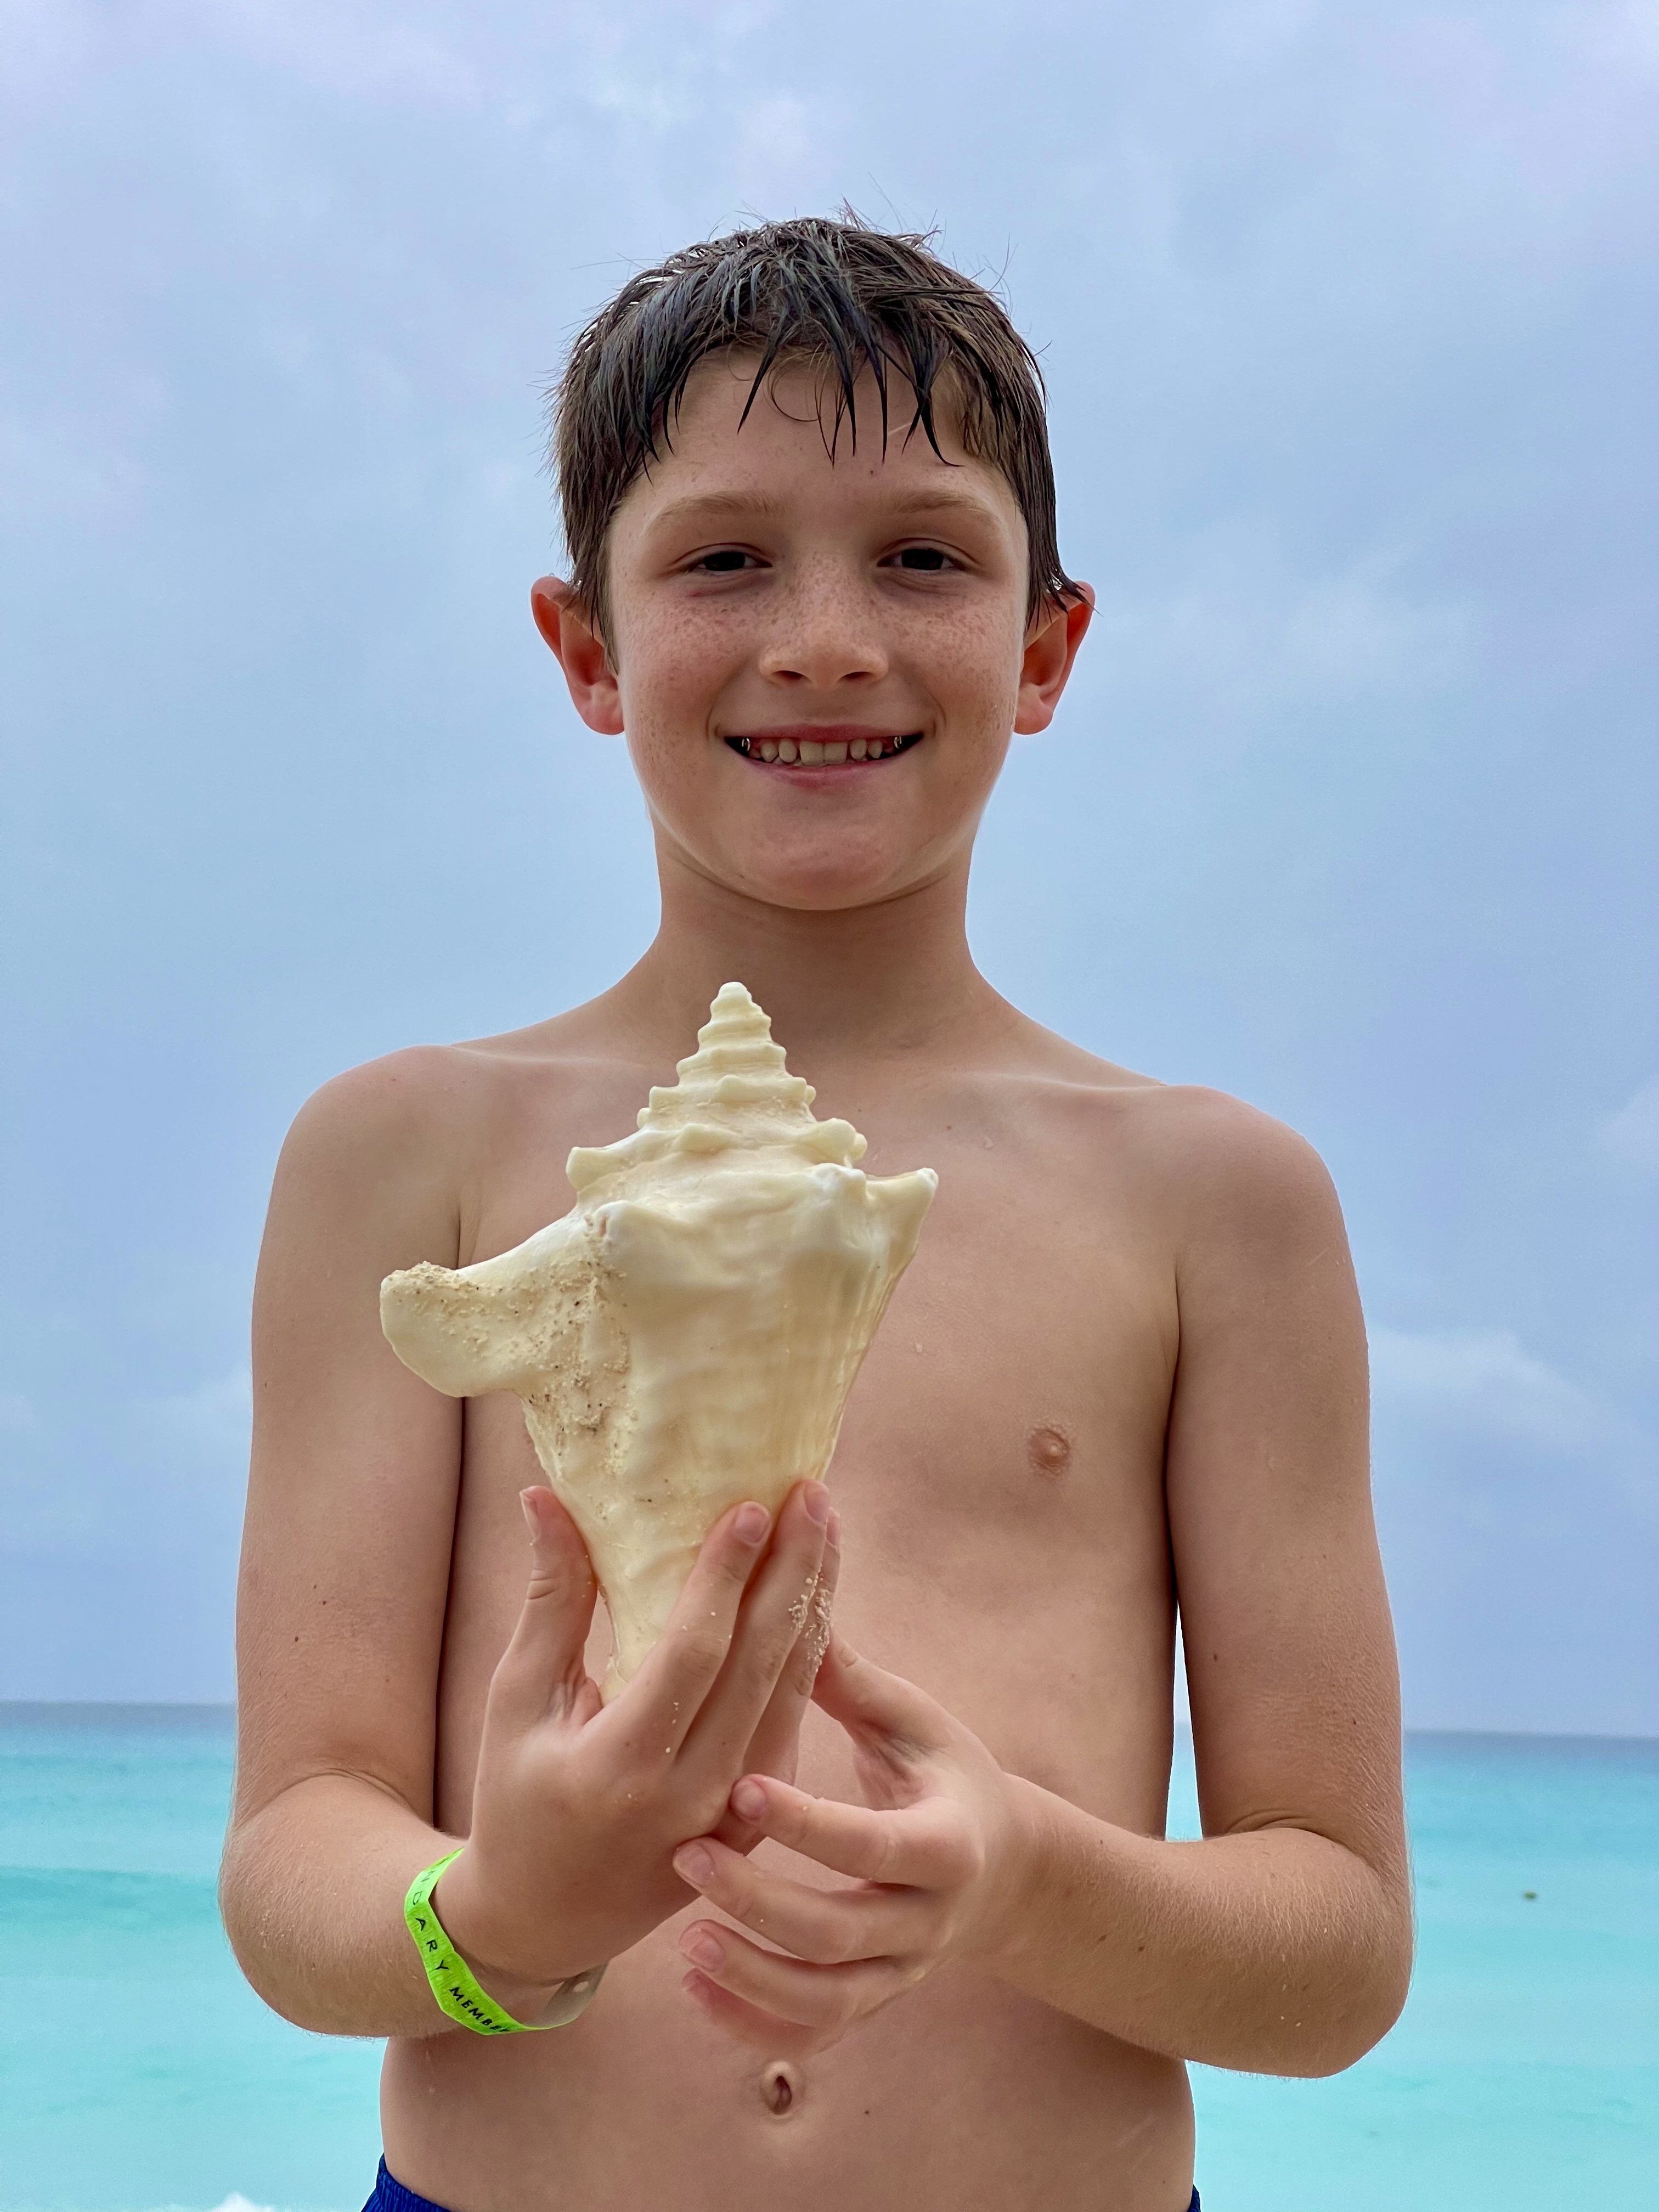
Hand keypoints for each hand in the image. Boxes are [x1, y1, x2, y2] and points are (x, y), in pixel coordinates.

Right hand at [436, 1478, 836, 2004]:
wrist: (544, 1919)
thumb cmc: (515, 1796)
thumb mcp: (516, 1701)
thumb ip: (550, 1601)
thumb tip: (546, 1497)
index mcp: (620, 1767)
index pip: (692, 1654)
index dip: (725, 1577)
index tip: (753, 1505)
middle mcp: (689, 1796)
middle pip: (761, 1666)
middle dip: (793, 1571)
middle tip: (812, 1492)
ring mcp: (733, 1816)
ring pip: (792, 1692)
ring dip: (815, 1602)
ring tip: (825, 1525)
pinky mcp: (756, 1821)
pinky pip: (790, 1722)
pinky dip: (809, 1654)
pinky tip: (814, 1592)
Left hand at [670, 1635, 1034, 2055]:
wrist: (1002, 1865)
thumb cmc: (943, 1772)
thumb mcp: (913, 1722)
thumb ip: (851, 1680)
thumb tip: (789, 1601)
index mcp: (946, 1843)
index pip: (872, 1844)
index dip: (808, 1823)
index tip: (740, 1788)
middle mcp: (927, 1920)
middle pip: (839, 1934)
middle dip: (759, 1901)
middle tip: (685, 1856)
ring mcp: (900, 1971)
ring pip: (824, 2001)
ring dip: (750, 1978)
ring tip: (683, 1942)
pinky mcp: (872, 2000)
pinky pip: (813, 2034)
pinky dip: (752, 2025)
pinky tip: (695, 1989)